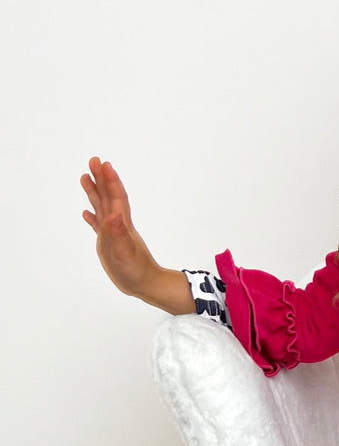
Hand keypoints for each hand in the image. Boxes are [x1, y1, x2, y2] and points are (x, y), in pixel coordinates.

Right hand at [80, 156, 160, 297]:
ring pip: (102, 207)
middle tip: (93, 160)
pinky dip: (92, 217)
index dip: (110, 181)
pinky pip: (99, 226)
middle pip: (108, 197)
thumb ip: (119, 234)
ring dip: (95, 192)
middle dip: (101, 179)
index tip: (104, 164)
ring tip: (85, 177)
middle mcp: (117, 225)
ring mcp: (112, 233)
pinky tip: (86, 213)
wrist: (146, 284)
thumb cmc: (137, 271)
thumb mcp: (126, 253)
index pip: (116, 198)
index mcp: (122, 225)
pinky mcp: (109, 244)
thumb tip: (113, 216)